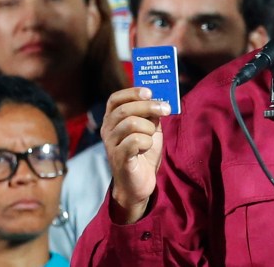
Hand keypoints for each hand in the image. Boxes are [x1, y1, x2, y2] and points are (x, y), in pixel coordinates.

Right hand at [100, 87, 170, 223]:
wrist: (139, 183)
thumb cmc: (144, 153)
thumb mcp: (150, 129)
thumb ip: (152, 114)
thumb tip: (160, 98)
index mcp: (113, 120)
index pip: (115, 99)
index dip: (132, 92)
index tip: (150, 92)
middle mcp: (107, 130)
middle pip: (125, 109)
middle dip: (149, 106)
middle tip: (166, 109)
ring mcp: (111, 144)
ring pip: (131, 123)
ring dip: (149, 128)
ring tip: (151, 138)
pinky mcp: (119, 157)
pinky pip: (135, 141)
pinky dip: (147, 142)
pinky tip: (145, 149)